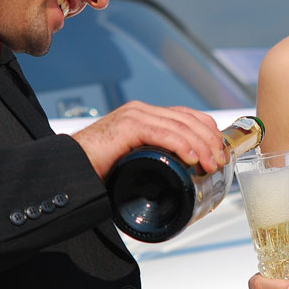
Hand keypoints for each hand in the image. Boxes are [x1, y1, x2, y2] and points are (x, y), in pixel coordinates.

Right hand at [72, 102, 224, 178]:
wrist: (68, 169)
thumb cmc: (98, 169)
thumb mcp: (136, 162)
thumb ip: (154, 161)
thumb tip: (180, 178)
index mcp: (145, 116)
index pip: (187, 116)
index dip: (208, 132)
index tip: (220, 152)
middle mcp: (141, 111)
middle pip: (188, 119)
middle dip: (210, 140)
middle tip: (220, 161)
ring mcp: (134, 116)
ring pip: (180, 125)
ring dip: (201, 146)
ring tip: (211, 165)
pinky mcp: (127, 126)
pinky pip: (162, 133)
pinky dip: (181, 146)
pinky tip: (192, 159)